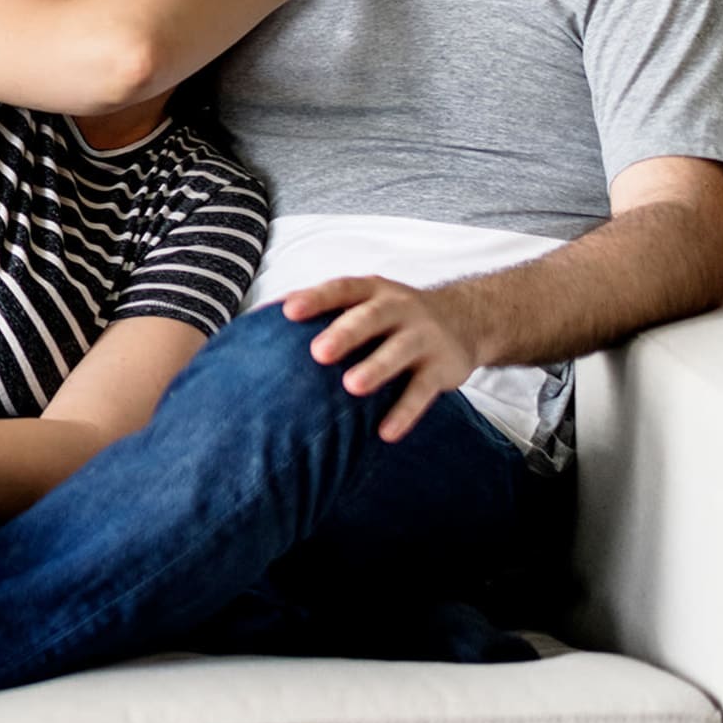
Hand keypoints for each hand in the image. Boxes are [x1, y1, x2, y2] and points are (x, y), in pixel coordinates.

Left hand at [281, 275, 480, 440]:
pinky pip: (423, 391)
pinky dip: (406, 412)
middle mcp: (399, 308)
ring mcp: (423, 337)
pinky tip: (386, 432)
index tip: (287, 312)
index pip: (341, 289)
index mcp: (372, 291)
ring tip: (352, 387)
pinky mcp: (443, 367)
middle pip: (371, 317)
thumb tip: (256, 321)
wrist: (466, 320)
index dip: (316, 298)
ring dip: (377, 368)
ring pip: (399, 351)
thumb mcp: (365, 302)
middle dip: (346, 333)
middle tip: (318, 352)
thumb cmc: (393, 316)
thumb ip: (322, 310)